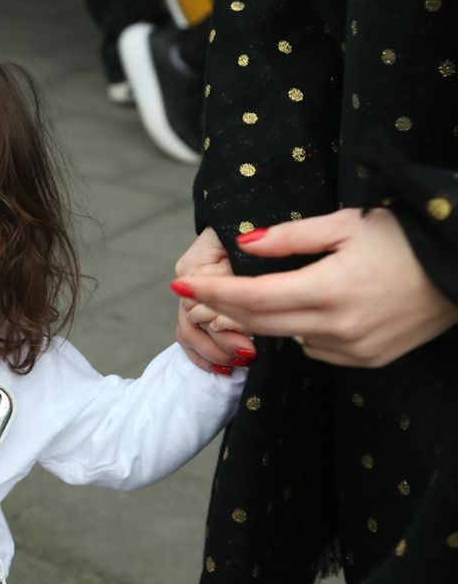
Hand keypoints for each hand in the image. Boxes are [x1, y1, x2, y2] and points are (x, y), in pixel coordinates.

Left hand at [172, 208, 457, 367]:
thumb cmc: (406, 238)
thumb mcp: (347, 223)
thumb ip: (291, 236)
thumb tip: (245, 242)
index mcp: (328, 289)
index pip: (251, 298)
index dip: (211, 293)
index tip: (178, 285)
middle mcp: (338, 327)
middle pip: (259, 324)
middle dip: (223, 309)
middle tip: (198, 294)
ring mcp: (355, 349)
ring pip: (286, 338)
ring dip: (266, 320)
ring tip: (262, 294)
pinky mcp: (369, 360)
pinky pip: (316, 350)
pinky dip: (303, 331)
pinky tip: (311, 309)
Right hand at [173, 227, 255, 372]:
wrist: (247, 227)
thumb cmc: (250, 232)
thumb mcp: (246, 247)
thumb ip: (236, 271)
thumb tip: (230, 304)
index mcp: (194, 265)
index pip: (199, 304)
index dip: (223, 325)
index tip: (250, 341)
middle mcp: (187, 281)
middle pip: (192, 323)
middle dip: (221, 343)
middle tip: (249, 355)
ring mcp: (190, 295)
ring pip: (188, 335)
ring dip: (213, 353)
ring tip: (239, 363)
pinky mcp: (198, 308)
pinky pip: (189, 339)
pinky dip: (204, 357)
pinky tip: (225, 368)